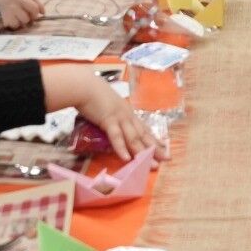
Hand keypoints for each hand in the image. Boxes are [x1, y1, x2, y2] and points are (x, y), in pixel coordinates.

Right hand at [0, 0, 42, 29]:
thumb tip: (36, 8)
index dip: (40, 7)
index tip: (42, 12)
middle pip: (33, 9)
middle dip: (34, 16)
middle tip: (31, 20)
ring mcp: (13, 7)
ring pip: (26, 19)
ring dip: (22, 22)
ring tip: (15, 19)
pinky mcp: (9, 17)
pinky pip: (17, 24)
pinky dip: (15, 26)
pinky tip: (9, 22)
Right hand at [46, 69, 164, 160]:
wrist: (84, 85)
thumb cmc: (93, 94)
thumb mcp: (108, 105)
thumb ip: (112, 116)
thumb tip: (112, 125)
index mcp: (128, 112)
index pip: (144, 128)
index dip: (154, 139)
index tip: (163, 148)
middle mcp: (127, 115)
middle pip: (144, 134)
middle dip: (155, 148)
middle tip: (167, 159)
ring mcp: (120, 118)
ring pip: (134, 138)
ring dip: (143, 152)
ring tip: (152, 165)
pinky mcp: (108, 120)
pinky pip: (116, 137)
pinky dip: (122, 148)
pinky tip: (127, 158)